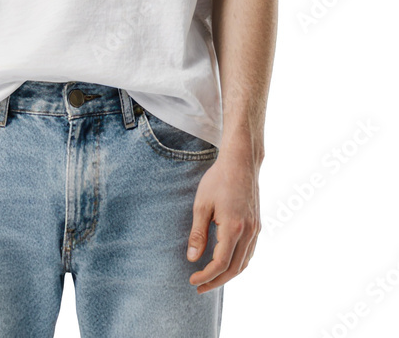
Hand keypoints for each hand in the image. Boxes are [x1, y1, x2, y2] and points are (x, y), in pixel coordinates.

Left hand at [186, 146, 261, 292]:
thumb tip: (192, 259)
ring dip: (227, 275)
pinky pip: (249, 252)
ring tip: (210, 279)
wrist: (241, 162)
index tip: (192, 279)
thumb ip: (198, 233)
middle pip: (234, 269)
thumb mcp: (202, 205)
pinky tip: (226, 263)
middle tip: (199, 287)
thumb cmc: (218, 180)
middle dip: (216, 282)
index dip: (206, 276)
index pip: (220, 264)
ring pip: (244, 263)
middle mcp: (249, 232)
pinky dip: (237, 263)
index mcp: (234, 228)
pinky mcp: (257, 225)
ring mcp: (256, 229)